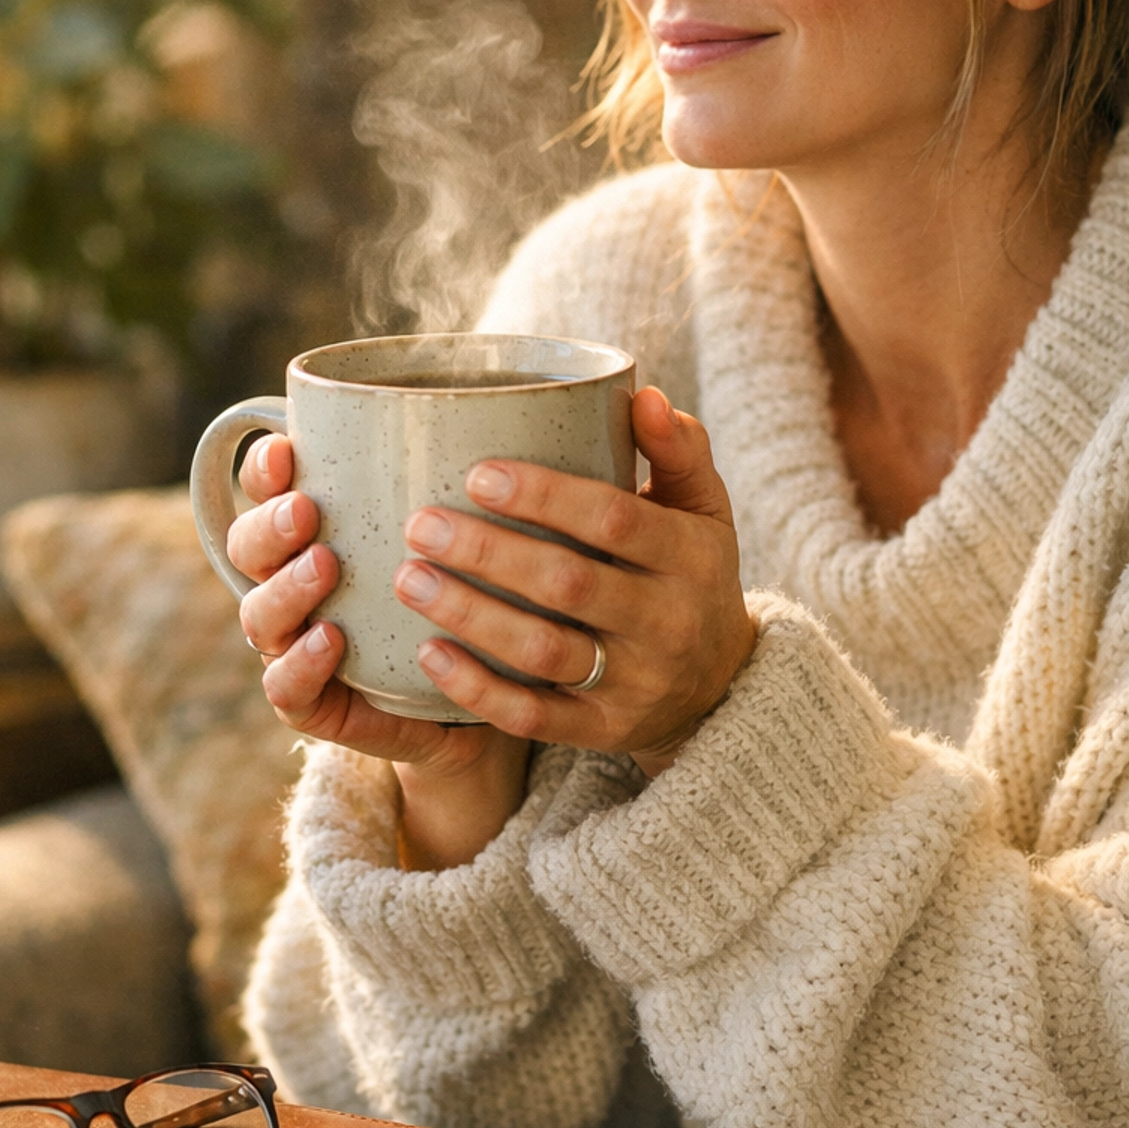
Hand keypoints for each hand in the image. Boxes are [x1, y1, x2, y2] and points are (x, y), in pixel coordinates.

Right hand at [226, 434, 530, 864]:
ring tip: (324, 566)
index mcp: (337, 522)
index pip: (275, 483)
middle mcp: (308, 578)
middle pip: (251, 545)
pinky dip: (300, 668)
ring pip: (261, 616)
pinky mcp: (327, 704)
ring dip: (284, 590)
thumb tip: (639, 395)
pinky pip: (290, 692)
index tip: (290, 445)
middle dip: (268, 523)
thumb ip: (562, 468)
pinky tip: (332, 641)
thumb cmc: (519, 592)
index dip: (266, 464)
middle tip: (308, 507)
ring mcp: (308, 642)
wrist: (509, 697)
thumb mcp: (536, 529)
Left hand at [393, 386, 755, 778]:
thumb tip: (644, 395)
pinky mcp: (602, 731)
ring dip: (470, 616)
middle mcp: (667, 624)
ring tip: (407, 580)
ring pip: (543, 653)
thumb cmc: (692, 573)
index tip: (479, 474)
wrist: (721, 684)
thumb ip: (678, 450)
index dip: (546, 497)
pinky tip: (427, 654)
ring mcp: (635, 684)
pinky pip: (533, 718)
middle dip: (488, 553)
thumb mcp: (704, 510)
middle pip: (568, 586)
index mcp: (689, 557)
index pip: (615, 521)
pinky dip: (477, 690)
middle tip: (420, 524)